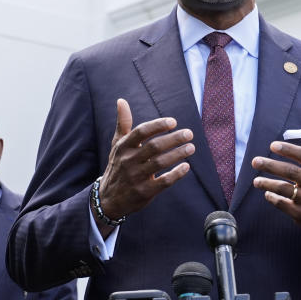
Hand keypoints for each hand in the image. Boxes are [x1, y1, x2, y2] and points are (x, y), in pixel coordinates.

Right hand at [98, 99, 193, 226]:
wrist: (109, 199)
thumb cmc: (118, 166)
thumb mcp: (117, 145)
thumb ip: (123, 124)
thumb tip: (121, 101)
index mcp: (123, 147)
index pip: (141, 132)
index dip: (158, 126)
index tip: (173, 122)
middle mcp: (128, 161)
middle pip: (154, 147)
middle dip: (173, 139)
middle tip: (189, 134)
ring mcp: (136, 177)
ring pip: (160, 163)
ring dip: (178, 154)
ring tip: (191, 147)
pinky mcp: (144, 192)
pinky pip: (163, 182)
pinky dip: (176, 174)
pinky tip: (186, 166)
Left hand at [251, 114, 300, 241]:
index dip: (289, 150)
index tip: (272, 145)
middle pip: (291, 172)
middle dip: (271, 166)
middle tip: (254, 161)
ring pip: (285, 189)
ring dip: (268, 184)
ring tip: (256, 181)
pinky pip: (284, 205)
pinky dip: (273, 198)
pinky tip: (267, 193)